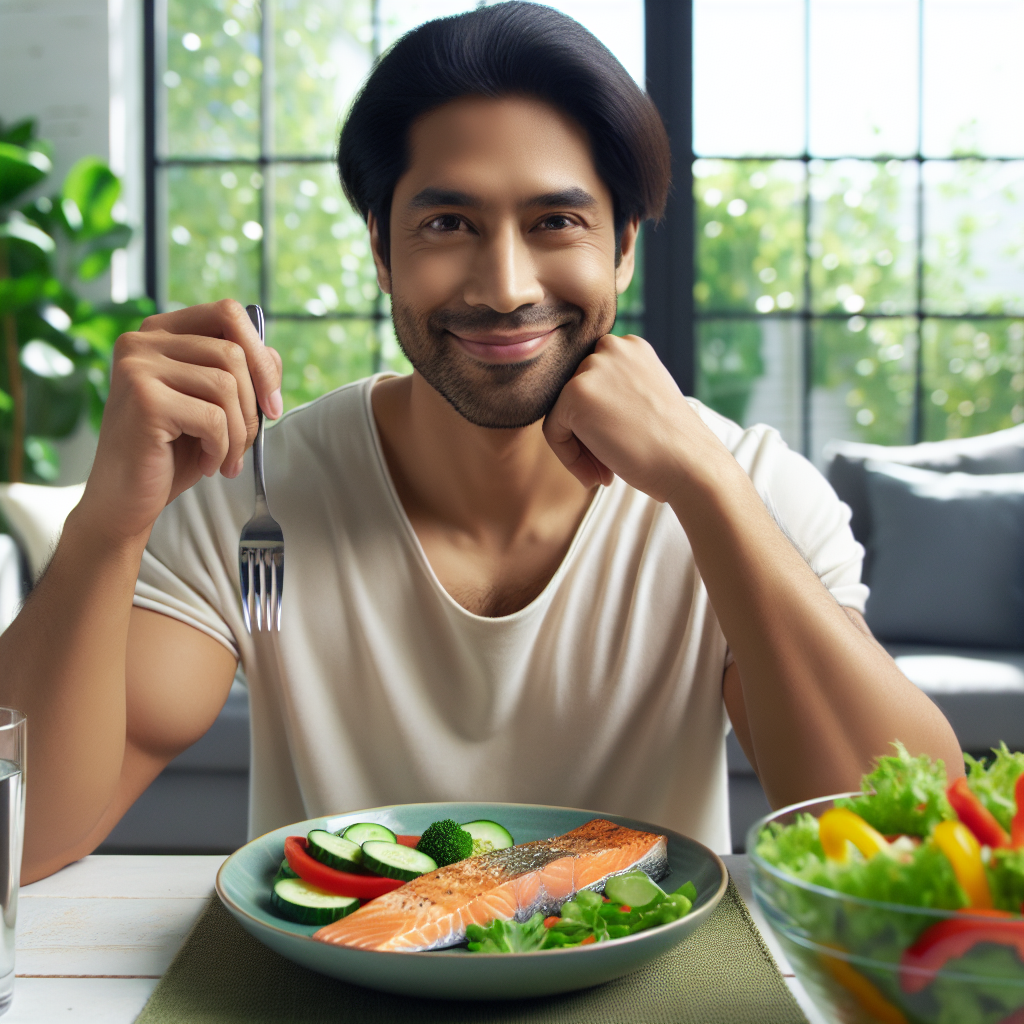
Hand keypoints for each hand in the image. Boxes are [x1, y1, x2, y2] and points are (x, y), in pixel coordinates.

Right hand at [79, 300, 282, 543]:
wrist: (126, 499)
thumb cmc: (172, 452)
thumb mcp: (212, 405)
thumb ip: (240, 374)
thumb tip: (272, 355)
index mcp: (160, 332)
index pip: (227, 313)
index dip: (261, 356)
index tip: (271, 402)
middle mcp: (142, 341)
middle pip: (233, 353)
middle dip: (252, 407)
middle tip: (245, 444)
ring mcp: (138, 366)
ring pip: (226, 386)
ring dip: (239, 433)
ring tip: (225, 459)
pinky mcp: (144, 399)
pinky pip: (213, 418)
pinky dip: (221, 449)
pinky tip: (207, 465)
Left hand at [543, 333, 722, 501]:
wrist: (689, 464)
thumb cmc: (671, 444)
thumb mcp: (643, 401)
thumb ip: (613, 394)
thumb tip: (577, 408)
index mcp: (631, 347)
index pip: (592, 382)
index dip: (600, 421)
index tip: (617, 450)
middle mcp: (611, 347)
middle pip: (573, 396)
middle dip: (587, 434)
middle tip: (609, 467)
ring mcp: (592, 367)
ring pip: (561, 413)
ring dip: (579, 447)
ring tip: (605, 472)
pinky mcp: (575, 392)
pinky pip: (553, 430)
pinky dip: (569, 458)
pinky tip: (598, 474)